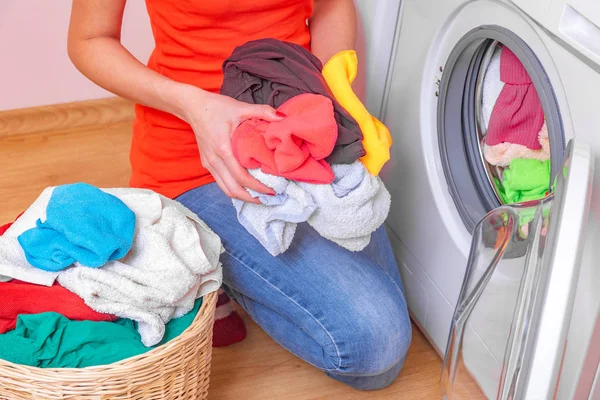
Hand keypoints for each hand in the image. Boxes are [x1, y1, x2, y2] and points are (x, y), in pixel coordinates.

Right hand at [180, 87, 282, 202]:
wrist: (193, 107)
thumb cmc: (216, 107)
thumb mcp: (240, 107)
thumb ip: (262, 112)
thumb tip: (282, 118)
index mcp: (223, 149)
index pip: (241, 177)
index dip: (257, 187)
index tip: (272, 191)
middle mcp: (214, 160)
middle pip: (232, 189)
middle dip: (251, 197)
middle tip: (268, 198)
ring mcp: (208, 164)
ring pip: (225, 189)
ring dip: (242, 196)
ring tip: (258, 197)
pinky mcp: (207, 163)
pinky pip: (220, 182)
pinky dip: (233, 188)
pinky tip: (245, 187)